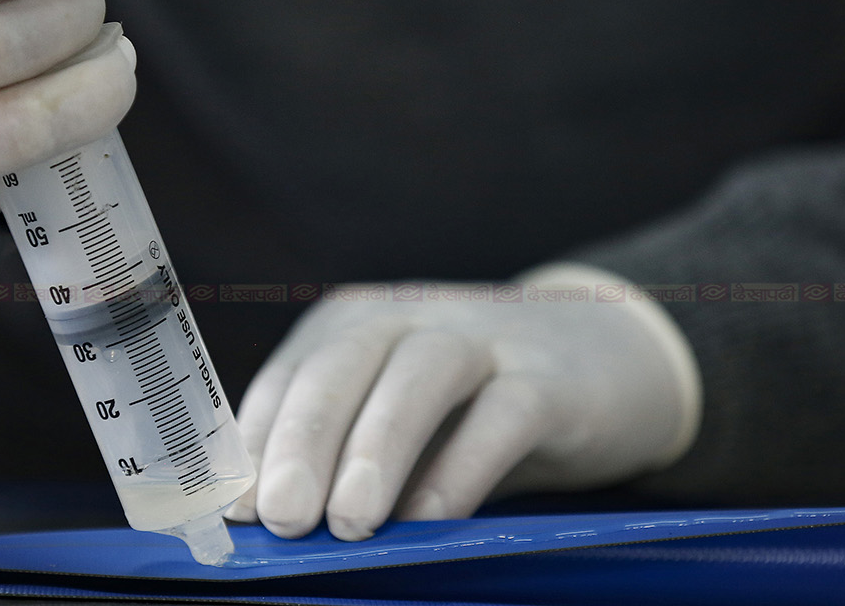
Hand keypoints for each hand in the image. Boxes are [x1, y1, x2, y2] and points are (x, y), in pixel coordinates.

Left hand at [225, 265, 699, 540]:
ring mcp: (486, 340)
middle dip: (305, 440)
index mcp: (360, 324)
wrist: (610, 360)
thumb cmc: (476, 405)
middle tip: (282, 516)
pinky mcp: (550, 380)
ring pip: (420, 376)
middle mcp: (414, 317)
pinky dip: (463, 466)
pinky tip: (431, 518)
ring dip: (377, 449)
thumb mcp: (400, 420)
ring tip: (349, 523)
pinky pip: (502, 415)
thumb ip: (344, 456)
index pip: (292, 375)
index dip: (256, 442)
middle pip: (346, 363)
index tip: (234, 512)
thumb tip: (267, 527)